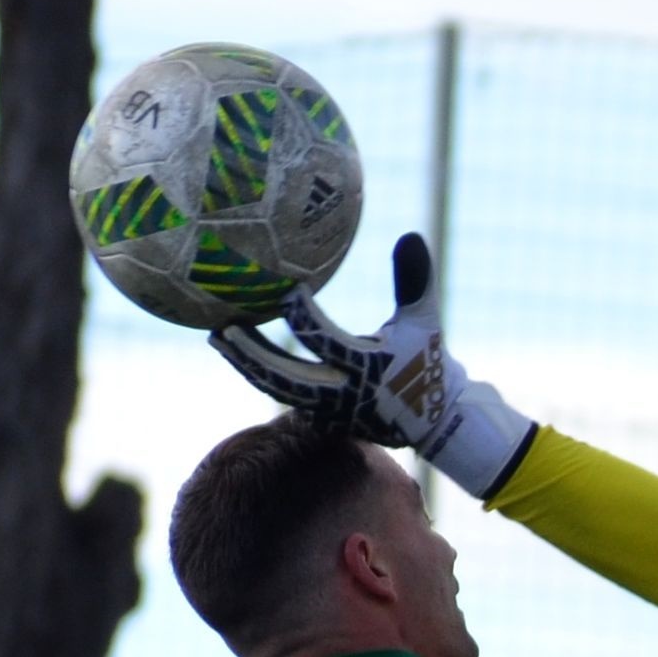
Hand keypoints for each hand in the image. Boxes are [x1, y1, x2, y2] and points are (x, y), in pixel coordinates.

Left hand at [210, 234, 531, 497]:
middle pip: (285, 376)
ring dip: (247, 364)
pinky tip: (244, 351)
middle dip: (252, 352)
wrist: (436, 421)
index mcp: (366, 368)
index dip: (301, 315)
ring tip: (221, 337)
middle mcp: (342, 394)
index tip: (286, 289)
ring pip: (277, 388)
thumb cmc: (429, 363)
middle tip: (224, 325)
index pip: (323, 340)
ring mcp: (329, 412)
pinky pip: (283, 394)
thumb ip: (415, 280)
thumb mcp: (425, 321)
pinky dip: (262, 373)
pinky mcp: (323, 420)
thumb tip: (410, 235)